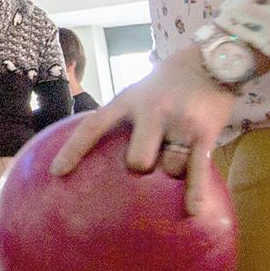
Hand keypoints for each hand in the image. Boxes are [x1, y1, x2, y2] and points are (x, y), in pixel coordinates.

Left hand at [50, 46, 239, 213]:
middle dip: (141, 169)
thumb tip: (110, 153)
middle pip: (136, 161)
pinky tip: (193, 211)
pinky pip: (197, 168)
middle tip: (149, 164)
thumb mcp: (140, 88)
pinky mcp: (204, 132)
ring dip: (172, 170)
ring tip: (181, 155)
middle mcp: (152, 110)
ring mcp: (179, 122)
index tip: (57, 172)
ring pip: (169, 168)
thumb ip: (126, 116)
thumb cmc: (171, 80)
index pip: (94, 126)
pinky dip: (194, 191)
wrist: (213, 59)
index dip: (74, 149)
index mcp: (129, 99)